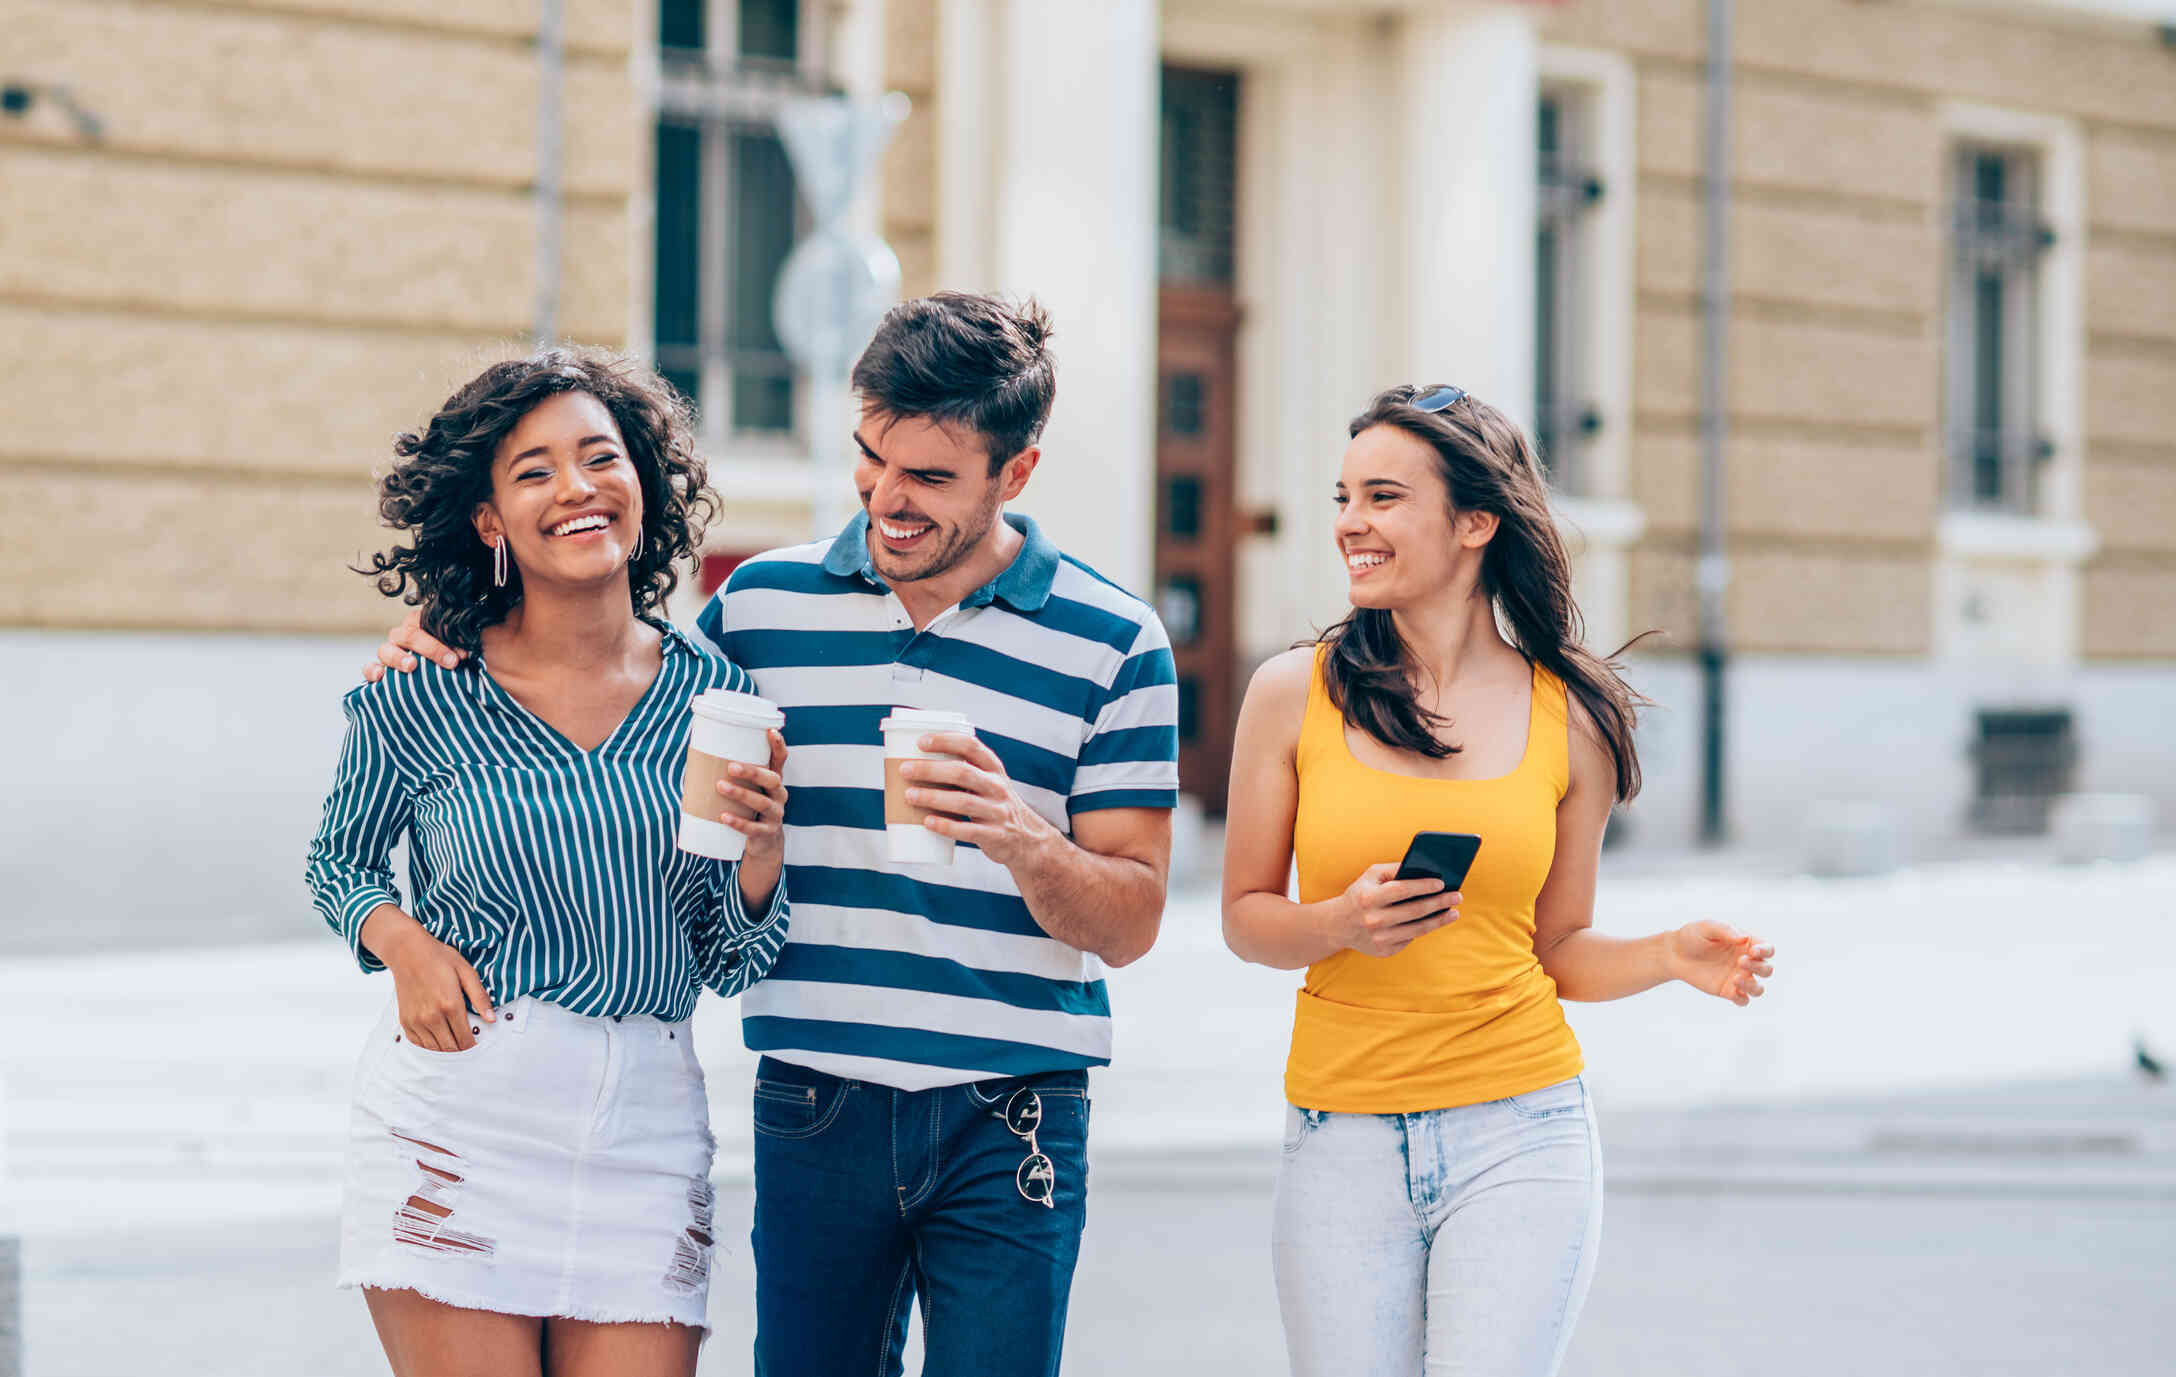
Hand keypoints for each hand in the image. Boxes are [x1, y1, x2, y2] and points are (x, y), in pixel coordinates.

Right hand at [361, 607, 461, 682]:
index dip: (445, 636)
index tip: (463, 654)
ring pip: (386, 650)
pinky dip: (372, 670)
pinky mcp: (381, 672)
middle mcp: (404, 637)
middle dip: (431, 648)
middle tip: (450, 662)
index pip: (428, 622)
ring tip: (412, 666)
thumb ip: (464, 642)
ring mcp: (390, 653)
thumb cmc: (457, 662)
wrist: (448, 686)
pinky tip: (381, 676)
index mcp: (422, 625)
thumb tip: (470, 643)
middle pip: (408, 635)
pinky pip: (370, 668)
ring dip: (399, 657)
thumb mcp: (464, 650)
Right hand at [370, 914, 495, 1050]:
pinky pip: (419, 1044)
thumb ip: (480, 997)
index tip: (478, 1045)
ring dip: (446, 1050)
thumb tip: (492, 1019)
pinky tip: (438, 1038)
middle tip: (468, 1046)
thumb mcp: (466, 972)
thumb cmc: (439, 959)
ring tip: (455, 1043)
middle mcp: (432, 1017)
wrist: (408, 952)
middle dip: (461, 1050)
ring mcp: (416, 1021)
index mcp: (450, 1005)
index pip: (465, 1039)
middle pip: (450, 1048)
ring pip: (435, 1049)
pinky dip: (430, 1045)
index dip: (473, 1046)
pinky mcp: (405, 1021)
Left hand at [715, 729, 788, 863]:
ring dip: (741, 794)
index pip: (780, 760)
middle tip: (731, 766)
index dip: (778, 746)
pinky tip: (724, 817)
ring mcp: (775, 815)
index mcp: (773, 781)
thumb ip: (731, 776)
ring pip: (762, 802)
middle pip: (772, 780)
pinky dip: (738, 822)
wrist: (763, 843)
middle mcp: (779, 795)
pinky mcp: (767, 833)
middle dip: (752, 772)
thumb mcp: (747, 790)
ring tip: (721, 787)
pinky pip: (754, 828)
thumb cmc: (748, 809)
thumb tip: (695, 758)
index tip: (771, 731)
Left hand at [900, 731, 1056, 868]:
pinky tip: (927, 822)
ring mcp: (997, 811)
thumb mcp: (988, 783)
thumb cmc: (993, 805)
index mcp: (993, 769)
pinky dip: (946, 826)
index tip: (920, 742)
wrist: (1026, 839)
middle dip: (931, 769)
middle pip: (962, 772)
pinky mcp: (994, 835)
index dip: (945, 741)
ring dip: (933, 797)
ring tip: (909, 795)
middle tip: (905, 769)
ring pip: (963, 801)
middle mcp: (997, 787)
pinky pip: (968, 830)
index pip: (971, 746)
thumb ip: (962, 772)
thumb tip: (914, 764)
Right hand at [1327, 863, 1460, 958]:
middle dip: (1438, 903)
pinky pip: (1411, 938)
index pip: (1401, 890)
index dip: (1423, 885)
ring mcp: (1379, 938)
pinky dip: (1424, 929)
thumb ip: (1394, 869)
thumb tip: (1424, 868)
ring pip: (1417, 929)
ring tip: (1454, 912)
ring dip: (1439, 920)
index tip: (1442, 882)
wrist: (1337, 925)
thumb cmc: (1360, 894)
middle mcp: (1373, 920)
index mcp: (1368, 898)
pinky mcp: (1384, 951)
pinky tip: (1436, 921)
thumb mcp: (1370, 876)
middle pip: (1414, 911)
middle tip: (1457, 896)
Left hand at [1665, 920, 1773, 1005]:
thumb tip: (1744, 939)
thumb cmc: (1693, 936)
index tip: (1752, 951)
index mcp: (1747, 944)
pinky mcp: (1727, 991)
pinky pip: (1742, 1000)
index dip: (1765, 952)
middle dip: (1758, 967)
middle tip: (1740, 961)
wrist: (1674, 953)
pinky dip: (1742, 999)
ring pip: (1758, 989)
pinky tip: (1733, 992)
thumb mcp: (1707, 927)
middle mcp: (1746, 962)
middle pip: (1767, 970)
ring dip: (1753, 986)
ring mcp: (1738, 978)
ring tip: (1735, 979)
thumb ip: (1725, 930)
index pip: (1767, 949)